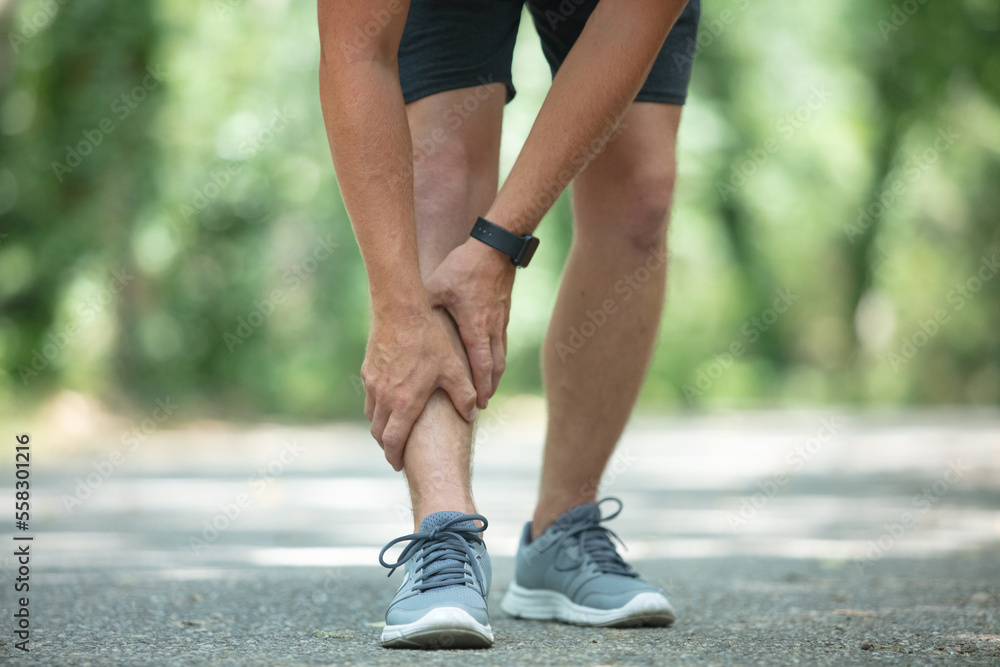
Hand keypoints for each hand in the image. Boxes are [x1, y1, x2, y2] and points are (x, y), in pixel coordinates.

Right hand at [362, 305, 478, 470]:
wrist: (400, 312)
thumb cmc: (429, 341)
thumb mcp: (454, 369)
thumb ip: (465, 395)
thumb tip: (473, 414)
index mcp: (404, 403)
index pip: (393, 441)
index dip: (395, 457)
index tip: (399, 465)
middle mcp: (384, 397)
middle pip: (378, 433)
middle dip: (387, 446)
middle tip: (396, 453)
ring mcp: (373, 384)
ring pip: (372, 416)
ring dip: (380, 428)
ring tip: (393, 432)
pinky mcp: (368, 371)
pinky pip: (370, 398)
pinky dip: (377, 409)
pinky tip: (389, 404)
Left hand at [425, 239, 515, 407]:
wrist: (494, 249)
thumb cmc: (464, 267)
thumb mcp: (437, 287)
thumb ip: (424, 307)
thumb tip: (404, 322)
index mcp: (474, 325)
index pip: (479, 364)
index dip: (480, 386)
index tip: (479, 404)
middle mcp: (490, 328)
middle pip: (495, 366)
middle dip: (490, 387)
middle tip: (485, 404)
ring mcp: (499, 321)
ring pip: (501, 355)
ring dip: (496, 375)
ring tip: (489, 389)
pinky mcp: (503, 314)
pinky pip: (502, 343)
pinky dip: (498, 358)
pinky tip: (493, 363)